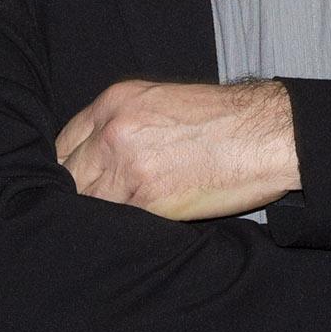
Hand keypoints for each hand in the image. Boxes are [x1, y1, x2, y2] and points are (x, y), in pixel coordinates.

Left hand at [55, 78, 299, 219]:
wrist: (266, 133)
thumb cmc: (225, 120)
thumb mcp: (162, 102)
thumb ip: (124, 124)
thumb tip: (98, 157)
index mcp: (115, 101)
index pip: (64, 142)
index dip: (67, 168)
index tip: (76, 185)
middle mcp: (113, 130)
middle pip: (66, 173)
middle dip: (76, 192)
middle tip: (91, 209)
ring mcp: (127, 165)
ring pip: (85, 200)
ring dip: (95, 214)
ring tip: (109, 224)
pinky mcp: (147, 198)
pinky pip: (114, 220)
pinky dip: (118, 228)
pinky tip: (129, 230)